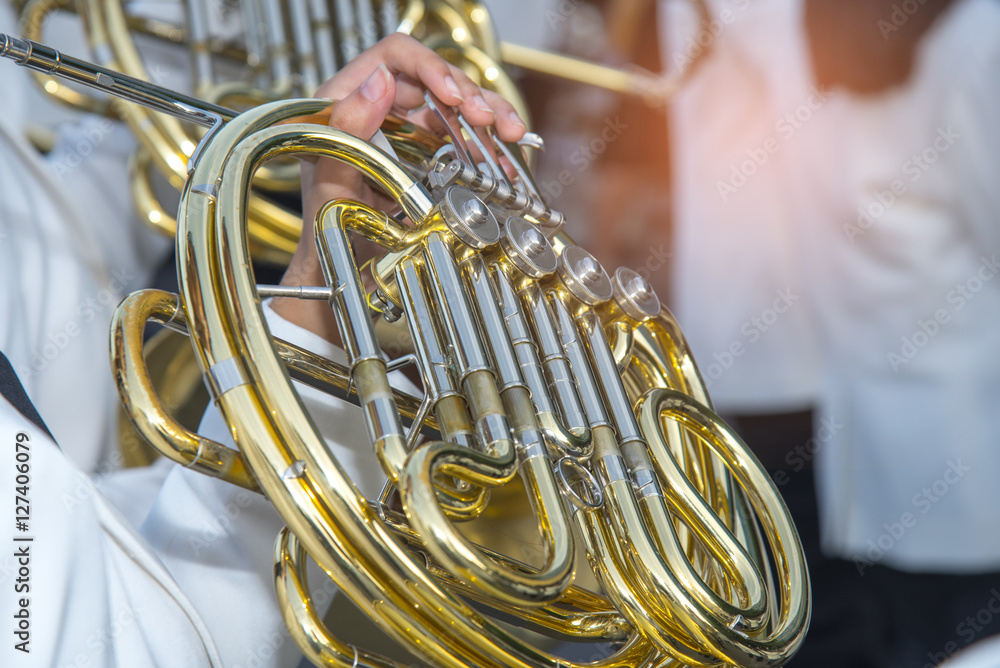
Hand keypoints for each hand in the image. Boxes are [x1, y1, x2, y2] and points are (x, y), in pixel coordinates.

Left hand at [272, 33, 525, 341]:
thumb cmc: (327, 231)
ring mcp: (409, 132)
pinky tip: (509, 160)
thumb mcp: (331, 178)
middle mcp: (381, 111)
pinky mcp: (431, 156)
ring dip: (490, 114)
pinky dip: (492, 148)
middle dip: (470, 93)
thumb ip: (348, 128)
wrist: (347, 274)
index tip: (452, 95)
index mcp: (347, 102)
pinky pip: (466, 139)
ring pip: (457, 105)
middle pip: (436, 78)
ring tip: (511, 133)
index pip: (394, 56)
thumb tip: (381, 81)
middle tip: (488, 119)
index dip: (429, 67)